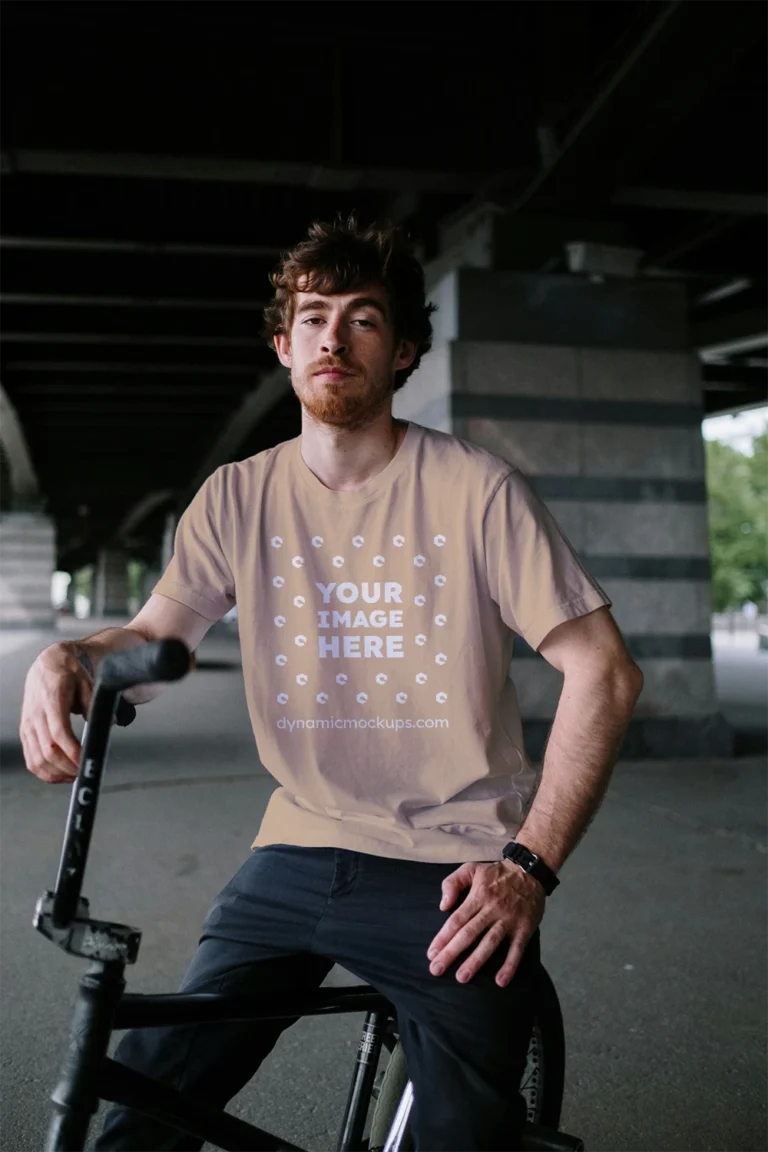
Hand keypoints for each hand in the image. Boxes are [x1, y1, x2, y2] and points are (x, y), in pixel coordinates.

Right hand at [19, 643, 91, 782]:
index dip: (72, 751)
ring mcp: (28, 724)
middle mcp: (36, 714)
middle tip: (84, 771)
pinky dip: (44, 772)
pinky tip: (59, 773)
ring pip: (36, 759)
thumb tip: (107, 724)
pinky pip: (30, 759)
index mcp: (51, 699)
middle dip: (68, 766)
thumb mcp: (87, 680)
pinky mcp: (26, 731)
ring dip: (56, 773)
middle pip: (48, 750)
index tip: (84, 761)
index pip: (59, 733)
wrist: (48, 663)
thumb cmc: (69, 670)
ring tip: (74, 775)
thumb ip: (93, 704)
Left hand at [426, 860, 545, 986]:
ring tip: (462, 977)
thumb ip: (452, 883)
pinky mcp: (525, 928)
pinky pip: (517, 949)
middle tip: (437, 970)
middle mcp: (491, 909)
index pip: (457, 920)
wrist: (530, 871)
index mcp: (477, 896)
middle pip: (469, 933)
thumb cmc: (496, 873)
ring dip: (476, 961)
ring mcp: (509, 920)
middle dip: (452, 953)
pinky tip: (500, 981)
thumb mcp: (471, 868)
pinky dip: (510, 965)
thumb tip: (443, 906)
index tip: (431, 953)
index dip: (443, 937)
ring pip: (490, 943)